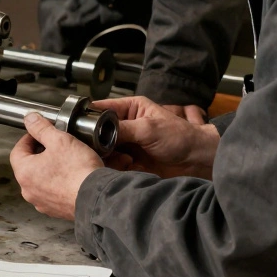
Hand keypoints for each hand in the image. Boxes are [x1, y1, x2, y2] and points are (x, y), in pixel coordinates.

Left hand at [9, 112, 103, 219]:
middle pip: (28, 166)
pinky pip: (53, 193)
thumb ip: (41, 128)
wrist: (96, 198)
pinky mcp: (56, 210)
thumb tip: (30, 119)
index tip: (39, 134)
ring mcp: (42, 203)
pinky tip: (71, 178)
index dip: (29, 138)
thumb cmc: (78, 171)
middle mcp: (29, 190)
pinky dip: (59, 184)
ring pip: (40, 181)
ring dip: (49, 170)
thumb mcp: (59, 140)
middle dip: (39, 154)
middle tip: (54, 146)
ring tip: (65, 161)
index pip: (18, 150)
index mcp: (25, 172)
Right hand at [92, 96, 219, 178]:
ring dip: (109, 156)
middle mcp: (125, 126)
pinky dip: (116, 167)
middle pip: (98, 132)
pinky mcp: (129, 162)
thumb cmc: (180, 137)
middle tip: (102, 148)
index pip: (101, 109)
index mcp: (129, 109)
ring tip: (123, 159)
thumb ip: (121, 128)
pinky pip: (113, 164)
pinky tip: (129, 166)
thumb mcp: (148, 128)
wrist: (196, 161)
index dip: (89, 117)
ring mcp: (126, 144)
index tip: (79, 126)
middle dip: (99, 141)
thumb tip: (98, 131)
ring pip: (103, 150)